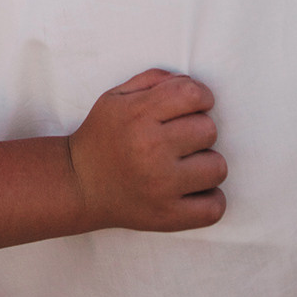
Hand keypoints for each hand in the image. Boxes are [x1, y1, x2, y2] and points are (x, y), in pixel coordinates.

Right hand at [67, 68, 226, 232]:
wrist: (79, 183)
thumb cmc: (102, 135)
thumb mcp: (115, 97)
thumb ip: (153, 80)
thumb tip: (189, 82)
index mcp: (138, 114)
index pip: (192, 95)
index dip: (201, 96)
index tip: (193, 106)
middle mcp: (151, 148)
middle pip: (209, 129)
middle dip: (198, 130)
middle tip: (180, 138)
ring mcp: (161, 186)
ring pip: (217, 167)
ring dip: (205, 164)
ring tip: (185, 165)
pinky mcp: (169, 216)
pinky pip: (215, 207)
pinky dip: (210, 198)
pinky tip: (191, 189)